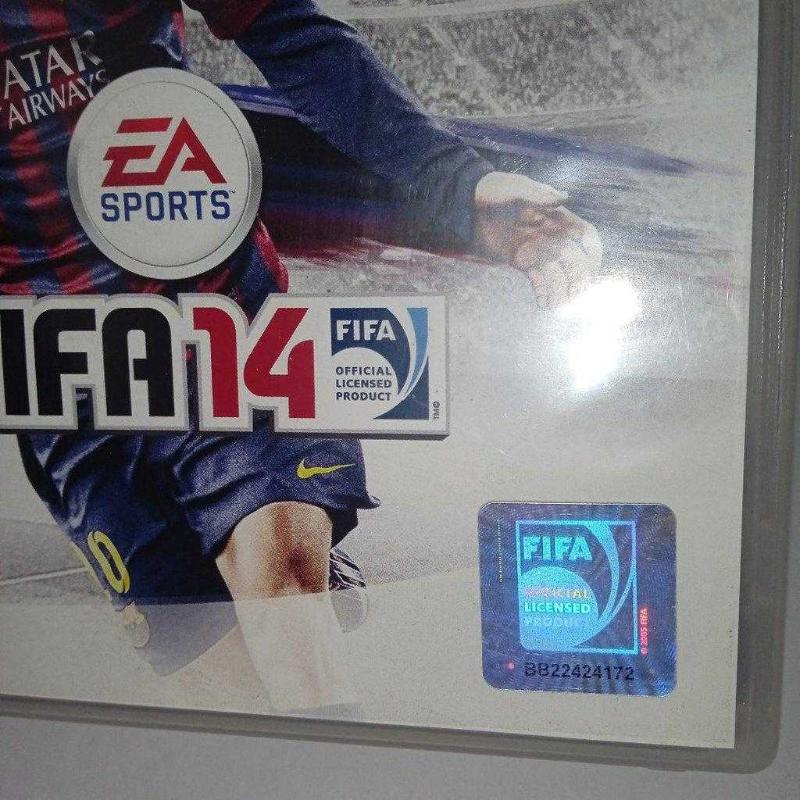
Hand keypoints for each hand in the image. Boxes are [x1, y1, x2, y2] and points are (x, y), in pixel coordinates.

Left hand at [473, 172, 601, 307]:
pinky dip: (543, 291)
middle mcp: (551, 235)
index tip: (591, 267)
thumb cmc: (493, 190)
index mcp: (556, 217)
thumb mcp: (515, 187)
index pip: (585, 235)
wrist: (467, 206)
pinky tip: (544, 303)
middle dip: (577, 277)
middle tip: (573, 292)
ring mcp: (537, 250)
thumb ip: (538, 194)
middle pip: (574, 260)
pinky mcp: (522, 262)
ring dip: (561, 290)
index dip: (593, 251)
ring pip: (557, 274)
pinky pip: (538, 279)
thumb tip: (563, 197)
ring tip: (556, 305)